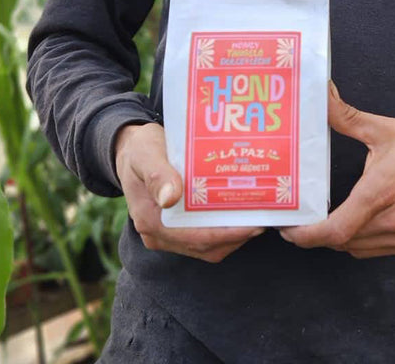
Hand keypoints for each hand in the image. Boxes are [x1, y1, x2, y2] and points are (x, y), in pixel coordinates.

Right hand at [114, 122, 263, 262]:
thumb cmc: (140, 149)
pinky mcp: (176, 228)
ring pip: (207, 246)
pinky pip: (204, 237)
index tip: (252, 225)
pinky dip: (225, 230)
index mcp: (150, 220)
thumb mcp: (146, 154)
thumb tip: (171, 198)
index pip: (193, 237)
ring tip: (259, 217)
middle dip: (236, 236)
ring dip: (233, 236)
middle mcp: (158, 234)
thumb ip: (157, 175)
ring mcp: (167, 234)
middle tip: (265, 219)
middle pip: (204, 246)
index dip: (225, 234)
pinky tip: (242, 214)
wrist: (129, 149)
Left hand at [280, 83, 394, 257]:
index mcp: (380, 191)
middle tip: (298, 219)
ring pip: (354, 248)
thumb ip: (347, 117)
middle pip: (340, 241)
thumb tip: (323, 95)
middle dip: (316, 233)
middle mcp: (391, 220)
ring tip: (320, 220)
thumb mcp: (383, 128)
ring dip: (335, 237)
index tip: (288, 229)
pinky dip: (355, 241)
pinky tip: (350, 222)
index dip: (308, 236)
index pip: (336, 229)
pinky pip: (370, 250)